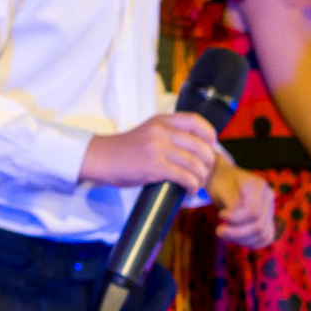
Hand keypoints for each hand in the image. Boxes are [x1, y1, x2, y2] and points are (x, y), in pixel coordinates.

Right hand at [79, 112, 219, 190]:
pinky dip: (192, 186)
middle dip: (208, 163)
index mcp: (161, 120)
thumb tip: (198, 148)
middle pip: (201, 147)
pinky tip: (189, 190)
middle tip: (204, 172)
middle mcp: (161, 131)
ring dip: (201, 178)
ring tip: (196, 183)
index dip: (209, 135)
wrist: (101, 158)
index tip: (210, 148)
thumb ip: (170, 134)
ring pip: (195, 164)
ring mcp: (157, 148)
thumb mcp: (149, 132)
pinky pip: (185, 177)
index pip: (196, 121)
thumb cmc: (126, 149)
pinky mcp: (154, 166)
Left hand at [209, 160, 278, 248]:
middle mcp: (269, 198)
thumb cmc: (220, 183)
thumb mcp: (221, 189)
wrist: (224, 178)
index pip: (253, 212)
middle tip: (219, 231)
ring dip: (243, 240)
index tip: (220, 216)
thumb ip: (231, 205)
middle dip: (237, 233)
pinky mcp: (268, 220)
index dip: (236, 219)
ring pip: (264, 235)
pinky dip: (251, 242)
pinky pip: (266, 238)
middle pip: (259, 226)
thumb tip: (235, 223)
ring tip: (225, 234)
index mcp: (258, 186)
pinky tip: (236, 239)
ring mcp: (270, 210)